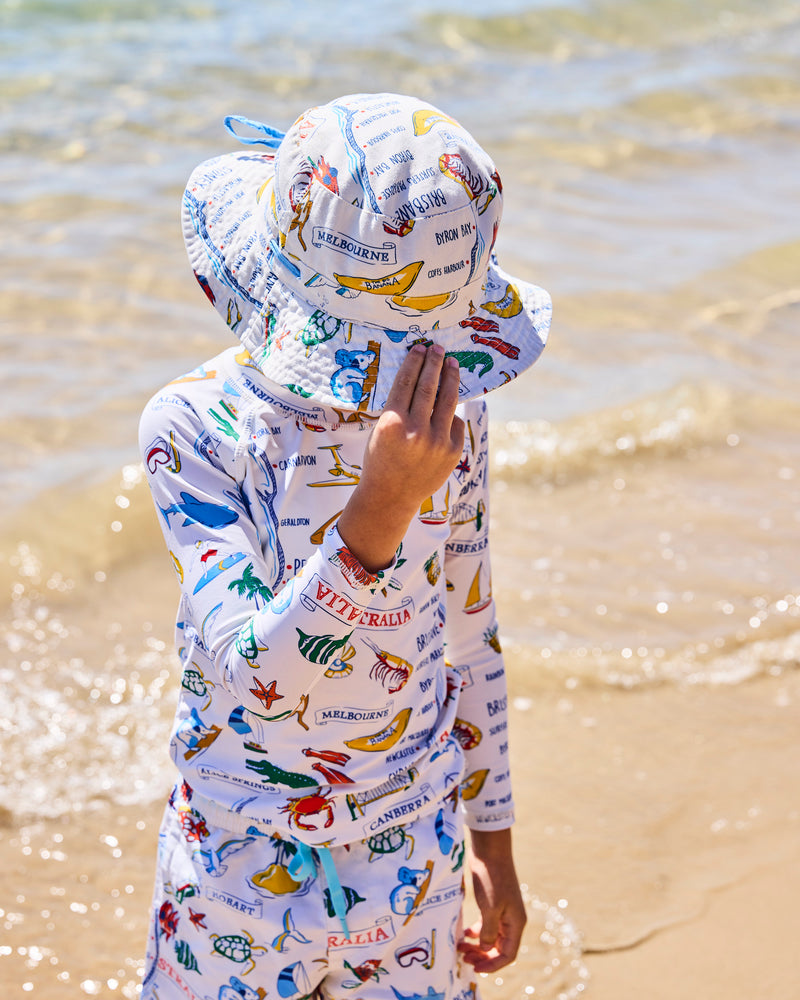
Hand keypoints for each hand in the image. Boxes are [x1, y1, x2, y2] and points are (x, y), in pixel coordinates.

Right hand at [337, 344, 463, 571]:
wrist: (391, 496)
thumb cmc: (380, 460)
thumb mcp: (380, 431)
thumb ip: (399, 409)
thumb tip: (422, 381)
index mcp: (392, 423)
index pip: (406, 383)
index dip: (414, 362)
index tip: (419, 348)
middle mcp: (416, 431)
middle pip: (428, 387)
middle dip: (434, 363)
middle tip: (438, 348)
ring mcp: (437, 442)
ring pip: (447, 401)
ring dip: (450, 378)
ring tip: (452, 364)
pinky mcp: (452, 451)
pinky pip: (453, 422)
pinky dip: (449, 412)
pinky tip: (448, 403)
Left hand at [458, 827, 526, 973]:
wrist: (489, 849)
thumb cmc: (491, 878)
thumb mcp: (490, 908)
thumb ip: (488, 931)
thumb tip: (485, 948)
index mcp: (516, 923)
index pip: (508, 954)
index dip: (493, 965)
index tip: (475, 968)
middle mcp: (512, 919)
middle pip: (500, 948)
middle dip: (483, 956)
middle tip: (464, 958)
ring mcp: (503, 910)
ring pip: (492, 937)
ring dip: (478, 945)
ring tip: (461, 947)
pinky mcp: (493, 902)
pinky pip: (486, 925)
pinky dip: (477, 932)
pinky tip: (465, 933)